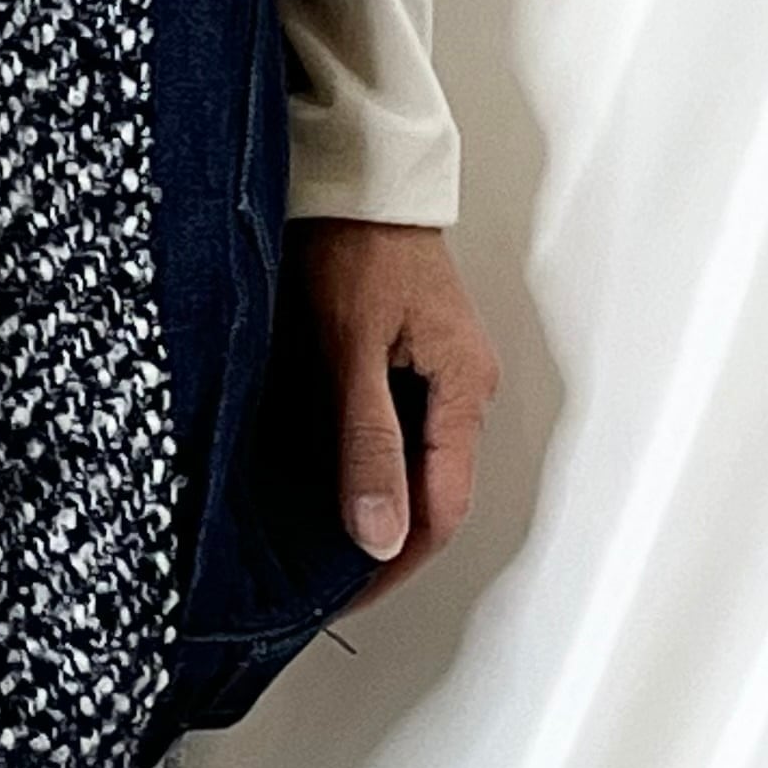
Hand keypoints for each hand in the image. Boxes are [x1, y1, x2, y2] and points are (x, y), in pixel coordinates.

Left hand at [290, 219, 498, 600]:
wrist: (349, 171)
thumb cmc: (350, 241)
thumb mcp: (349, 348)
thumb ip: (365, 442)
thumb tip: (380, 534)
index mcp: (462, 388)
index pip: (441, 511)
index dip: (393, 564)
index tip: (340, 596)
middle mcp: (459, 387)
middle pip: (429, 494)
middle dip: (378, 544)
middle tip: (315, 580)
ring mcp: (433, 371)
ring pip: (407, 464)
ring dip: (364, 504)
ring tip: (305, 540)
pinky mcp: (403, 354)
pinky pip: (388, 429)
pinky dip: (354, 462)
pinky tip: (310, 476)